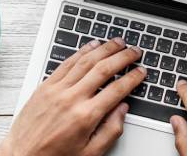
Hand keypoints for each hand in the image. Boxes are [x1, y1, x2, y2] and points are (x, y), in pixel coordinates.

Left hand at [0, 38, 145, 155]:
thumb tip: (122, 110)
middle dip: (122, 57)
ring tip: (118, 42)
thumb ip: (110, 131)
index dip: (132, 78)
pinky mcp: (45, 86)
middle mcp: (71, 99)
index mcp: (85, 116)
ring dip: (104, 48)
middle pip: (103, 69)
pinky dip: (81, 52)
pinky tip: (92, 46)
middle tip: (134, 51)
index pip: (117, 89)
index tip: (141, 72)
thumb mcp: (89, 153)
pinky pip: (66, 63)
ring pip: (85, 61)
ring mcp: (56, 90)